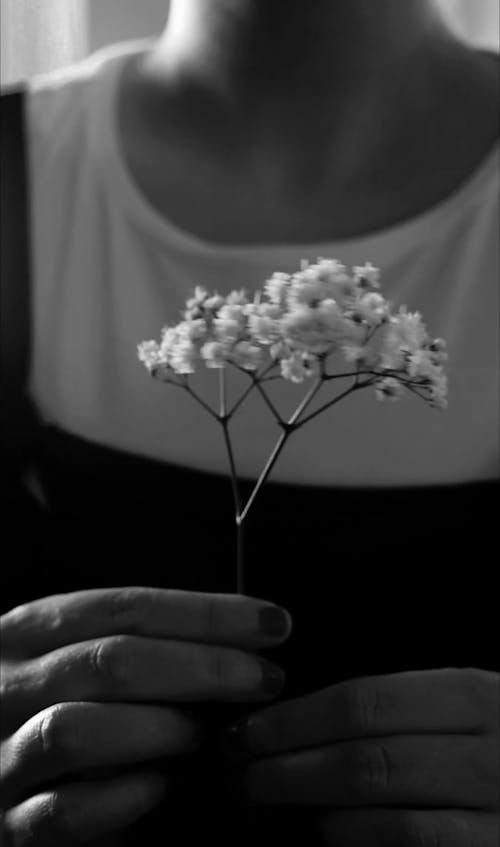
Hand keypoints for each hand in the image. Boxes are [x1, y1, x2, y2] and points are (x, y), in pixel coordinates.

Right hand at [0, 586, 290, 844]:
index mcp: (28, 631)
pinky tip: (168, 784)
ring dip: (162, 728)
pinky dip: (128, 795)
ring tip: (210, 733)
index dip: (205, 613)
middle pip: (111, 661)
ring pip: (80, 729)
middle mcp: (7, 685)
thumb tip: (241, 635)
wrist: (3, 773)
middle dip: (204, 667)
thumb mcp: (82, 656)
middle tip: (265, 678)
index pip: (124, 607)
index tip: (271, 622)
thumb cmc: (65, 701)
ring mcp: (3, 756)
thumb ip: (141, 642)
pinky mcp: (10, 824)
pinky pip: (66, 811)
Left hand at [224, 668, 498, 845]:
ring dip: (313, 803)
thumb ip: (401, 707)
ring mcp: (494, 809)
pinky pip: (414, 846)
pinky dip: (359, 838)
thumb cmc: (493, 744)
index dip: (297, 718)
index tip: (251, 729)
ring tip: (271, 796)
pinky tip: (328, 830)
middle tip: (244, 770)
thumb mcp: (462, 708)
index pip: (367, 701)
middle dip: (291, 764)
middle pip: (367, 756)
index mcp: (472, 697)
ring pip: (385, 806)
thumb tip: (307, 716)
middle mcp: (486, 751)